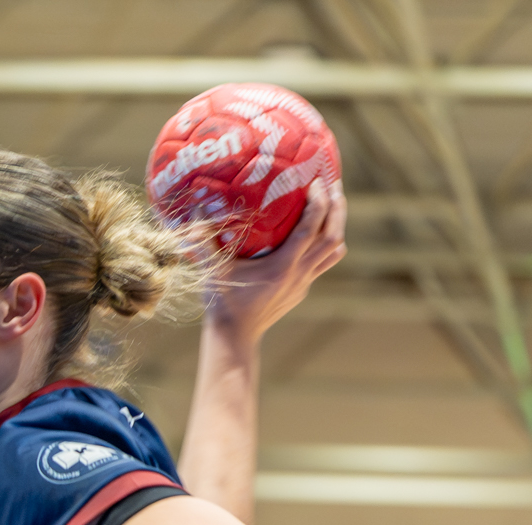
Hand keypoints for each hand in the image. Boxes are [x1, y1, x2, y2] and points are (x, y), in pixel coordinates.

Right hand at [201, 176, 347, 341]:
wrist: (235, 337)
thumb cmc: (223, 304)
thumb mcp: (213, 273)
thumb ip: (204, 245)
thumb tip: (194, 216)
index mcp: (282, 267)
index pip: (310, 229)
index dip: (318, 203)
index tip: (317, 181)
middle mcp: (299, 274)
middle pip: (332, 237)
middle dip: (337, 208)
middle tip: (334, 184)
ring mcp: (303, 283)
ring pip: (334, 251)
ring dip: (337, 226)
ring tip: (333, 205)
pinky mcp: (301, 289)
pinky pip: (323, 262)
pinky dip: (326, 243)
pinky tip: (317, 232)